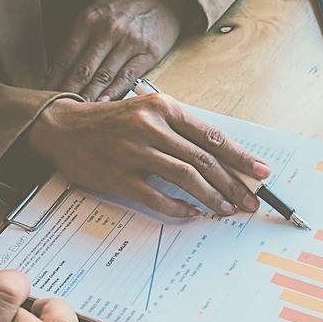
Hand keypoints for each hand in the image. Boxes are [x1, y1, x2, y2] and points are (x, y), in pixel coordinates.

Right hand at [26, 94, 269, 217]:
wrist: (62, 128)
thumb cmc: (111, 123)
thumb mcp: (147, 113)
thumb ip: (179, 132)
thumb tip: (220, 159)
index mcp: (162, 107)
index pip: (211, 135)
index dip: (240, 156)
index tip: (261, 172)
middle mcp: (150, 126)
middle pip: (203, 159)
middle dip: (232, 184)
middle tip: (249, 201)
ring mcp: (133, 152)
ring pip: (185, 177)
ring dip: (210, 197)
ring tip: (225, 210)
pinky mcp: (118, 176)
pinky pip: (157, 197)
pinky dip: (179, 208)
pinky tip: (192, 214)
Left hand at [44, 0, 191, 100]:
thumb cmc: (124, 7)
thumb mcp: (96, 13)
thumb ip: (79, 40)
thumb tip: (59, 71)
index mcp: (88, 20)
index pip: (65, 58)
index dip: (53, 81)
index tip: (44, 98)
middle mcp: (107, 30)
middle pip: (82, 70)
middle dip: (68, 93)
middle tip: (57, 113)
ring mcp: (129, 42)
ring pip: (103, 76)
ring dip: (89, 98)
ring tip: (77, 114)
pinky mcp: (149, 53)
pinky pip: (127, 77)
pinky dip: (114, 92)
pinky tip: (105, 104)